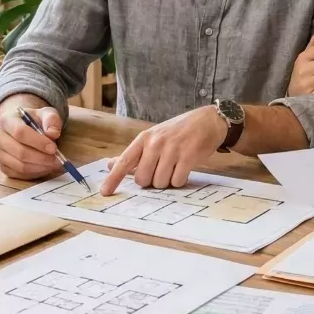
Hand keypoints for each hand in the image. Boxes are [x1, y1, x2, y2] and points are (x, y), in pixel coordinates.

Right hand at [0, 95, 63, 180]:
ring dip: (40, 167)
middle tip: (57, 159)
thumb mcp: (46, 114)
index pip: (20, 132)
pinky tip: (45, 167)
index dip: (38, 142)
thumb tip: (53, 133)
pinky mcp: (3, 167)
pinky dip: (35, 173)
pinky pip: (19, 174)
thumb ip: (51, 120)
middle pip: (19, 152)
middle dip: (41, 158)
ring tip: (54, 164)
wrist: (24, 128)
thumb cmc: (35, 121)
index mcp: (6, 120)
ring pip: (20, 166)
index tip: (53, 148)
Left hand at [99, 106, 226, 194]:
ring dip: (167, 181)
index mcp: (144, 138)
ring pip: (160, 183)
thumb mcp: (154, 137)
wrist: (207, 121)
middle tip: (161, 170)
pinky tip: (184, 168)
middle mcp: (155, 143)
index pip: (124, 161)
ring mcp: (172, 149)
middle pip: (143, 179)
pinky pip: (177, 181)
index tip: (105, 192)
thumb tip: (110, 165)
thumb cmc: (178, 131)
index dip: (113, 178)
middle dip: (151, 181)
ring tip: (175, 167)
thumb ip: (134, 154)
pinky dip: (180, 180)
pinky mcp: (188, 156)